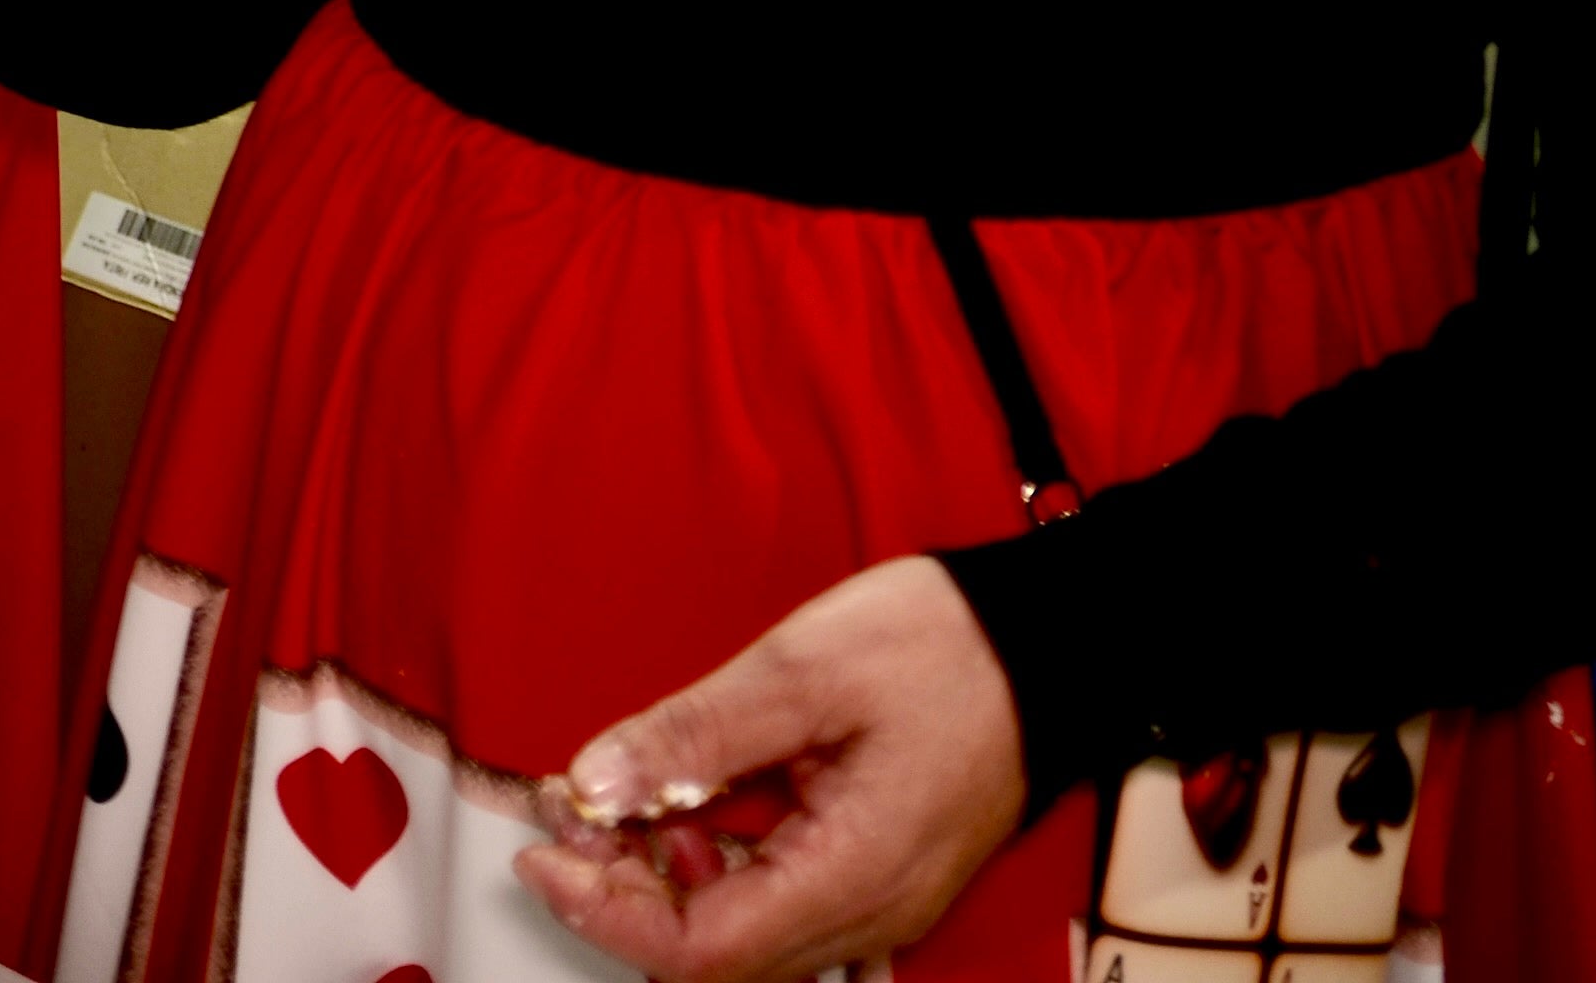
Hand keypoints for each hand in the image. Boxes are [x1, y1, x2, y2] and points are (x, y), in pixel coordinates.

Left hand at [512, 556, 1028, 982]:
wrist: (1052, 645)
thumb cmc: (945, 649)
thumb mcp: (802, 669)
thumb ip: (694, 732)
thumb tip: (593, 780)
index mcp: (850, 874)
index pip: (700, 950)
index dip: (604, 910)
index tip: (543, 852)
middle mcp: (867, 912)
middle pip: (715, 958)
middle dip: (622, 895)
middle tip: (569, 813)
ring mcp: (877, 901)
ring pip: (744, 936)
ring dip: (664, 883)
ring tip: (622, 798)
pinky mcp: (875, 874)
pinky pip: (778, 903)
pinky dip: (713, 868)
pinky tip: (690, 805)